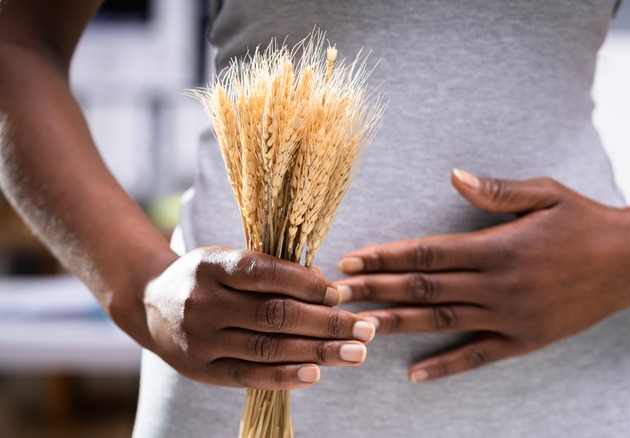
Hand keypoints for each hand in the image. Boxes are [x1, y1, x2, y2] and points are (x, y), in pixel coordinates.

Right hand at [143, 246, 375, 389]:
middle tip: (366, 328)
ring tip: (356, 352)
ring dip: (318, 351)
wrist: (150, 305)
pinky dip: (285, 375)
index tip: (339, 292)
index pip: (265, 274)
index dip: (305, 284)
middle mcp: (203, 303)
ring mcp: (200, 340)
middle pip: (274, 314)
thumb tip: (324, 285)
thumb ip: (270, 271)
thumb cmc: (206, 278)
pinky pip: (249, 375)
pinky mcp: (202, 370)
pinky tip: (316, 373)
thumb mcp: (228, 260)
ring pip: (267, 347)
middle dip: (326, 322)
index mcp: (211, 265)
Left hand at [335, 169, 629, 382]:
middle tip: (335, 294)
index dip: (387, 257)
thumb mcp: (546, 193)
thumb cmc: (586, 219)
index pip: (428, 254)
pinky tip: (414, 373)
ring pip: (442, 323)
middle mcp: (499, 285)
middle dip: (375, 290)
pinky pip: (478, 357)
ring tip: (357, 327)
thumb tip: (453, 175)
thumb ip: (497, 191)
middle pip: (424, 290)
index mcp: (499, 247)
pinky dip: (445, 366)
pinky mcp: (525, 339)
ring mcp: (511, 317)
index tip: (352, 258)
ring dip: (396, 325)